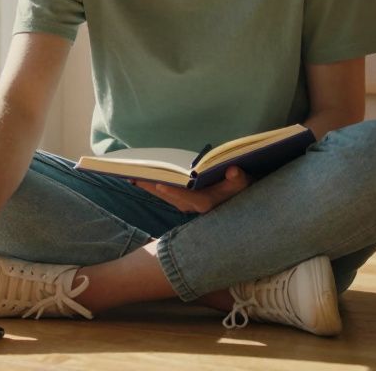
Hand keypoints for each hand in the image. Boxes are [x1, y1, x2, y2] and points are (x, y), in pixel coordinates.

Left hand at [131, 166, 252, 213]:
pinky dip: (154, 186)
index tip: (159, 184)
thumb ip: (239, 179)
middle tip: (133, 177)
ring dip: (149, 186)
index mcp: (206, 202)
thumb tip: (233, 171)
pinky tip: (143, 179)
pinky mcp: (184, 201)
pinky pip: (166, 193)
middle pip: (169, 196)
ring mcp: (187, 204)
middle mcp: (193, 206)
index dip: (174, 191)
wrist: (239, 199)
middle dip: (151, 186)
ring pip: (165, 195)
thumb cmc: (241, 188)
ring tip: (132, 176)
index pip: (188, 197)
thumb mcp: (243, 182)